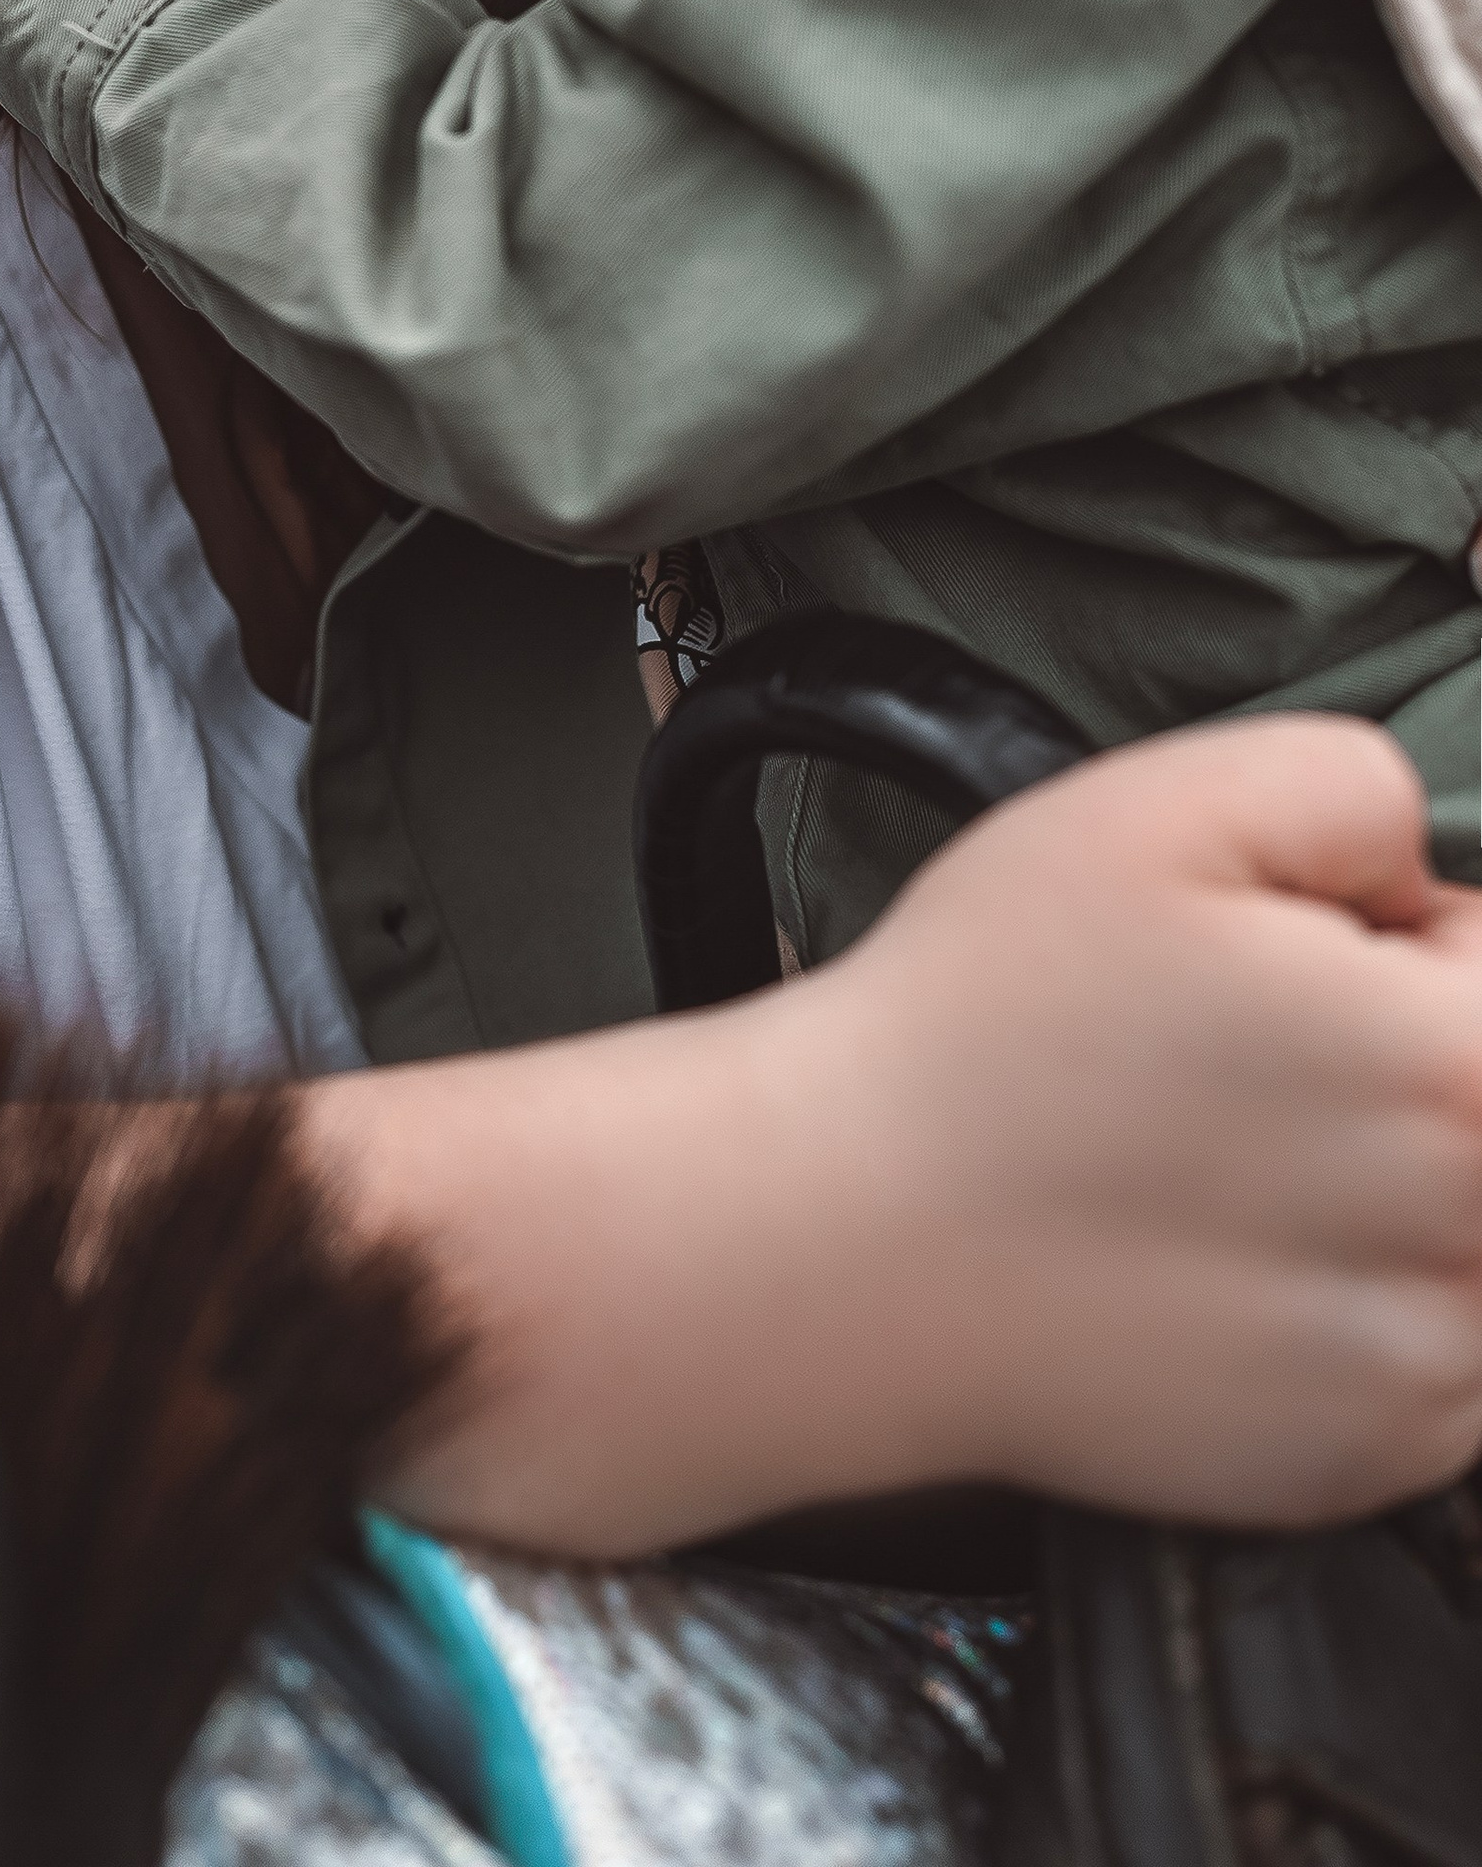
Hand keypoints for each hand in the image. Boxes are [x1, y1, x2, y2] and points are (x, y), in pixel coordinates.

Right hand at [305, 712, 1481, 1556]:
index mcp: (1453, 1064)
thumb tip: (1433, 887)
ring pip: (1471, 1240)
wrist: (844, 1241)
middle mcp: (1476, 1237)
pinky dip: (1359, 1308)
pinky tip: (1222, 1259)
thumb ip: (1360, 795)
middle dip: (1406, 1060)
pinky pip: (1437, 1367)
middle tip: (1246, 1053)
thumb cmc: (986, 1016)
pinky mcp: (1366, 1466)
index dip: (1423, 947)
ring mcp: (1425, 1372)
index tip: (1318, 951)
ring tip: (1228, 1161)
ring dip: (1398, 1192)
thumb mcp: (1163, 802)